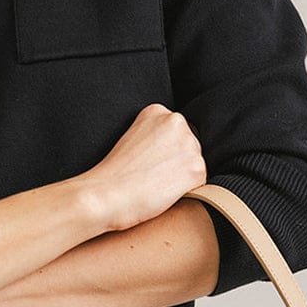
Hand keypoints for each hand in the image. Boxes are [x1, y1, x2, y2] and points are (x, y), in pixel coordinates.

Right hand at [81, 104, 207, 232]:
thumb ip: (155, 137)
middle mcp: (176, 122)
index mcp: (157, 111)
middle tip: (150, 175)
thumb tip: (175, 152)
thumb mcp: (131, 139)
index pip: (175, 133)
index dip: (163, 153)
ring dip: (181, 178)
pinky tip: (164, 193)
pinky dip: (187, 192)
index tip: (145, 162)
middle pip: (189, 146)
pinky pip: (200, 183)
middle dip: (176, 163)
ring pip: (195, 165)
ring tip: (155, 184)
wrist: (106, 194)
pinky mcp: (197, 168)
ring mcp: (189, 144)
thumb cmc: (113, 175)